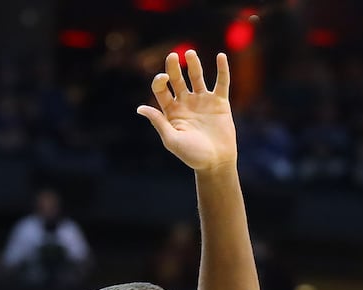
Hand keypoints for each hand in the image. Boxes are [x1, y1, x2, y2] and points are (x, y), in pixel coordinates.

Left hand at [138, 51, 235, 171]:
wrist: (216, 163)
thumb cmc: (193, 156)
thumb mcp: (172, 140)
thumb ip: (158, 122)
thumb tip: (140, 108)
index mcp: (171, 111)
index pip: (161, 89)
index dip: (160, 80)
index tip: (164, 79)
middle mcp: (186, 103)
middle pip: (177, 78)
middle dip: (174, 67)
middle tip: (173, 56)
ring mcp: (203, 101)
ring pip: (197, 76)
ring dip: (193, 64)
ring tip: (190, 53)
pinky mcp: (220, 103)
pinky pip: (221, 83)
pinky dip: (222, 69)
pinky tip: (221, 56)